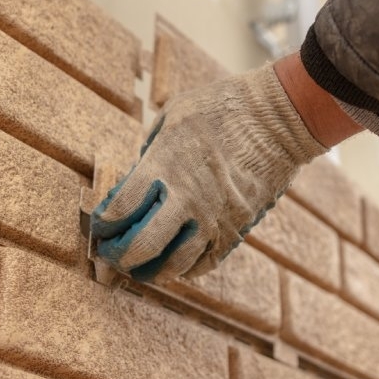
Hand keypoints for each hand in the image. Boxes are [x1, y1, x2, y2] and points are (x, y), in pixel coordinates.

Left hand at [90, 62, 328, 282]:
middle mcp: (187, 198)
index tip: (99, 228)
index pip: (120, 210)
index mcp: (165, 165)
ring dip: (151, 271)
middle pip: (142, 246)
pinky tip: (175, 264)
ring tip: (141, 269)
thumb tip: (137, 178)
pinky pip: (205, 264)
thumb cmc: (222, 107)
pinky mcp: (237, 229)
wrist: (279, 118)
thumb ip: (150, 151)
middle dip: (120, 257)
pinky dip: (185, 269)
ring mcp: (214, 218)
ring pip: (173, 265)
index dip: (103, 225)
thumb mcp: (173, 117)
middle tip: (113, 257)